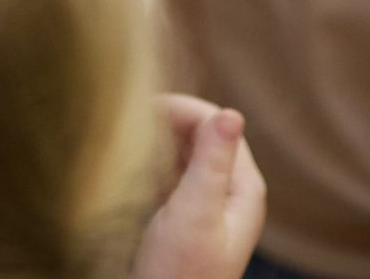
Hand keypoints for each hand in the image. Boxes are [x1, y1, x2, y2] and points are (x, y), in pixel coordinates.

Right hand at [132, 96, 266, 278]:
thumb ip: (212, 162)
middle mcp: (231, 193)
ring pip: (184, 156)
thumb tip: (231, 113)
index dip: (183, 109)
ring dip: (159, 143)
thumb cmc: (180, 273)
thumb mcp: (195, 212)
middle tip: (128, 120)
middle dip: (167, 123)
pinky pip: (171, 178)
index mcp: (244, 188)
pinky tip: (131, 171)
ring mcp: (209, 208)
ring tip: (126, 140)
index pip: (218, 124)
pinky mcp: (187, 221)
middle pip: (202, 136)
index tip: (142, 108)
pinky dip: (153, 166)